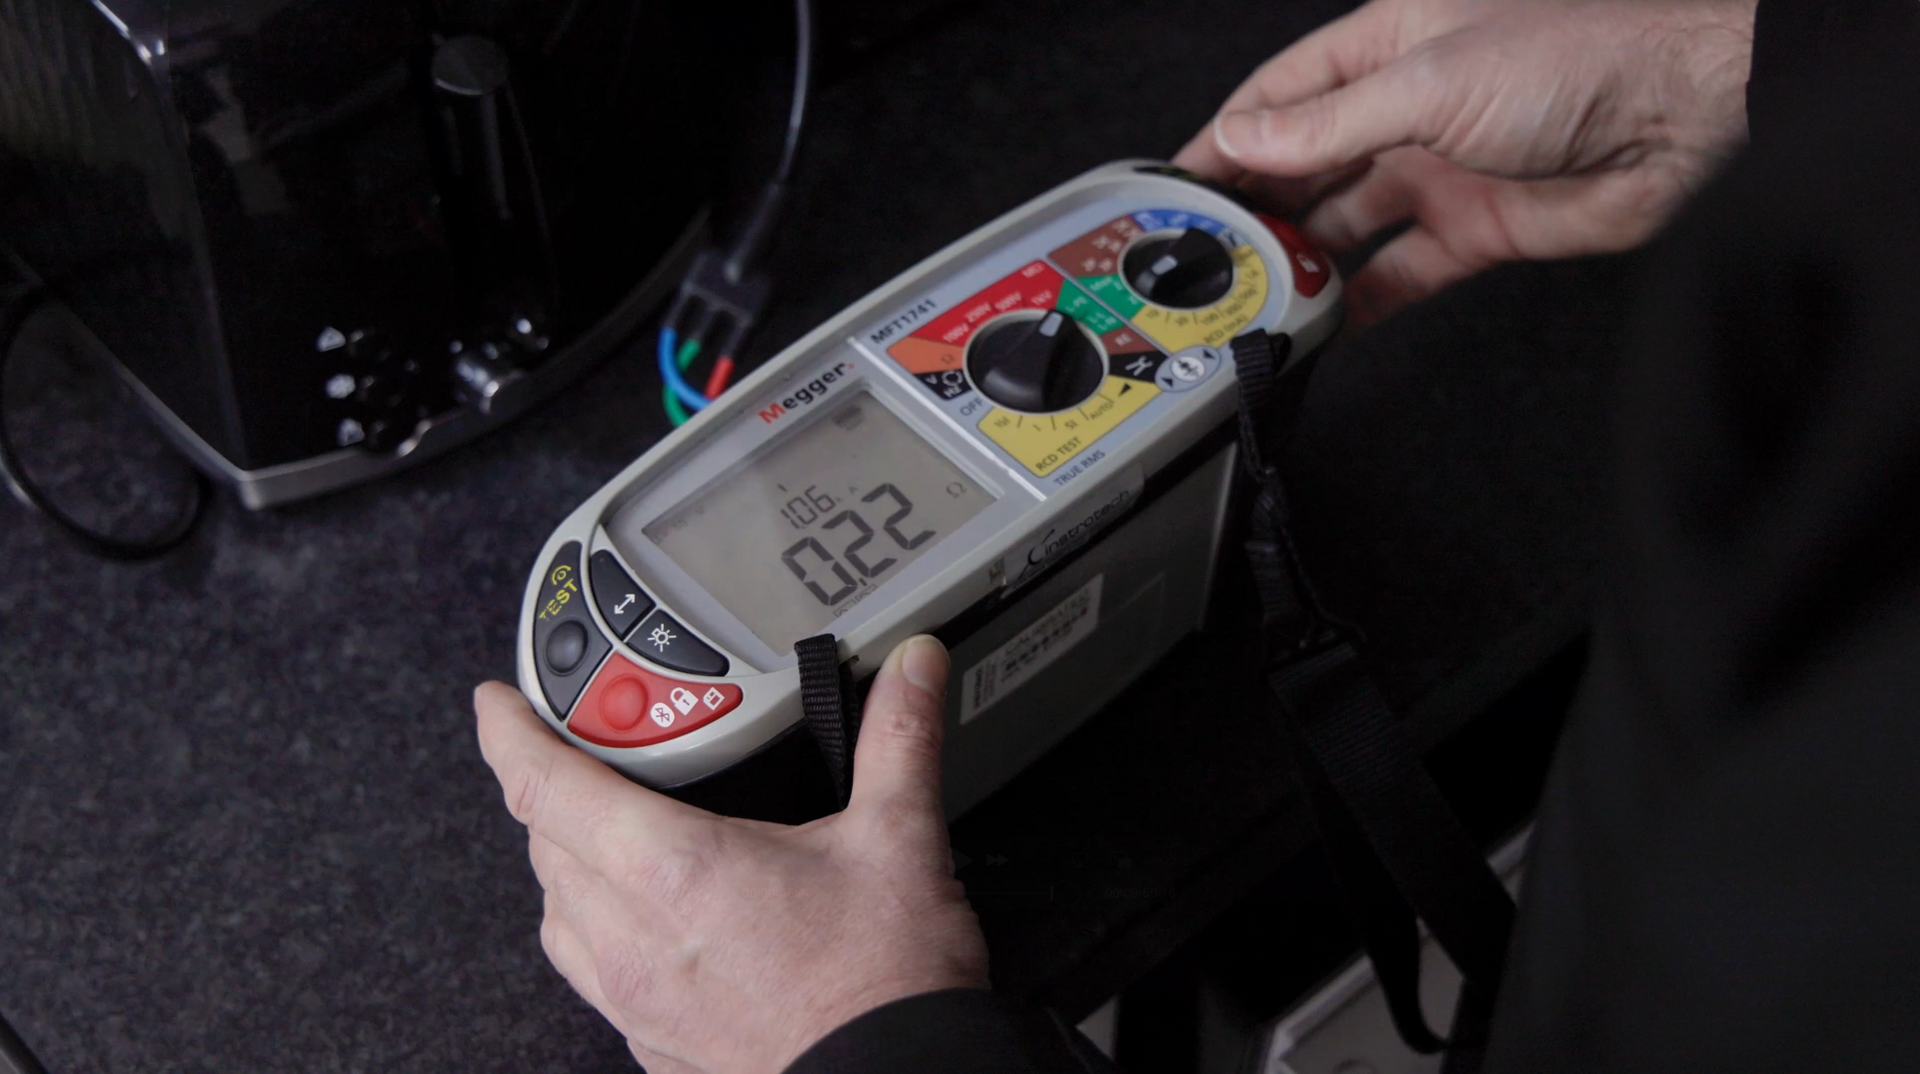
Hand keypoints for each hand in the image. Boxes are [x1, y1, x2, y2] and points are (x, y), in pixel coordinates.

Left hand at [475, 636, 987, 1073]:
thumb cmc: (884, 983)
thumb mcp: (899, 839)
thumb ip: (898, 737)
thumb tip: (913, 668)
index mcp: (676, 868)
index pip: (546, 787)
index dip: (508, 733)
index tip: (497, 703)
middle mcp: (634, 935)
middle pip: (544, 842)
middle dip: (550, 785)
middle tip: (584, 750)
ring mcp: (636, 996)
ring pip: (555, 910)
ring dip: (567, 860)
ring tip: (609, 828)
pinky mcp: (650, 1041)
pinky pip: (587, 968)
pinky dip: (593, 924)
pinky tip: (642, 915)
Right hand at [1175, 0, 1755, 322]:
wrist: (1688, 116)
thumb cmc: (1581, 56)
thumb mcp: (1430, 81)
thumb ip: (1329, 122)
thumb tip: (1245, 142)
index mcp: (1387, 46)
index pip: (1279, 97)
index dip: (1225, 139)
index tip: (1177, 187)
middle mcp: (1407, 108)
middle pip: (1305, 163)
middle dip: (1256, 207)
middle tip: (1206, 255)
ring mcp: (1439, 171)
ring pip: (1346, 223)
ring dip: (1302, 258)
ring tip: (1254, 295)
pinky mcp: (1473, 230)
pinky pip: (1399, 273)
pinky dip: (1360, 300)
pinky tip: (1322, 323)